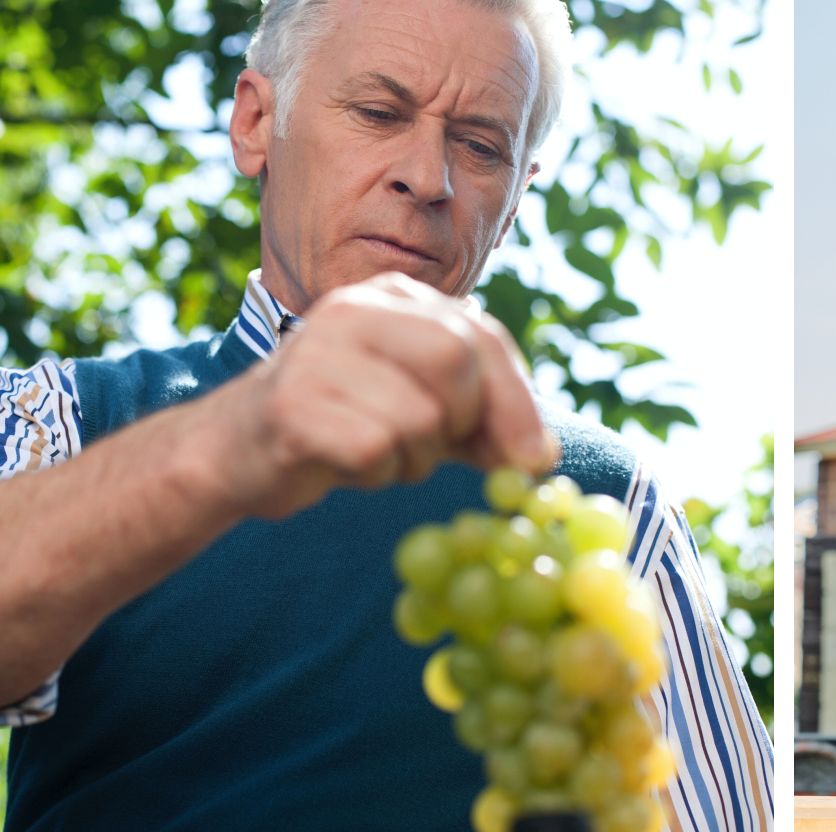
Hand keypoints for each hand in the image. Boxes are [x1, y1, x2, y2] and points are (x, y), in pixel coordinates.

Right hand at [216, 272, 557, 518]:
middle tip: (439, 448)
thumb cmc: (346, 422)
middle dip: (464, 422)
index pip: (483, 336)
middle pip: (455, 362)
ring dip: (416, 458)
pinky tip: (347, 463)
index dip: (519, 400)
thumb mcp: (422, 404)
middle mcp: (354, 310)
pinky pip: (377, 451)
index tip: (539, 456)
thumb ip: (482, 416)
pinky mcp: (293, 407)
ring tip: (380, 450)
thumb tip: (541, 454)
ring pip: (421, 416)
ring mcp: (318, 353)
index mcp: (394, 297)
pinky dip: (377, 474)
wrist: (238, 449)